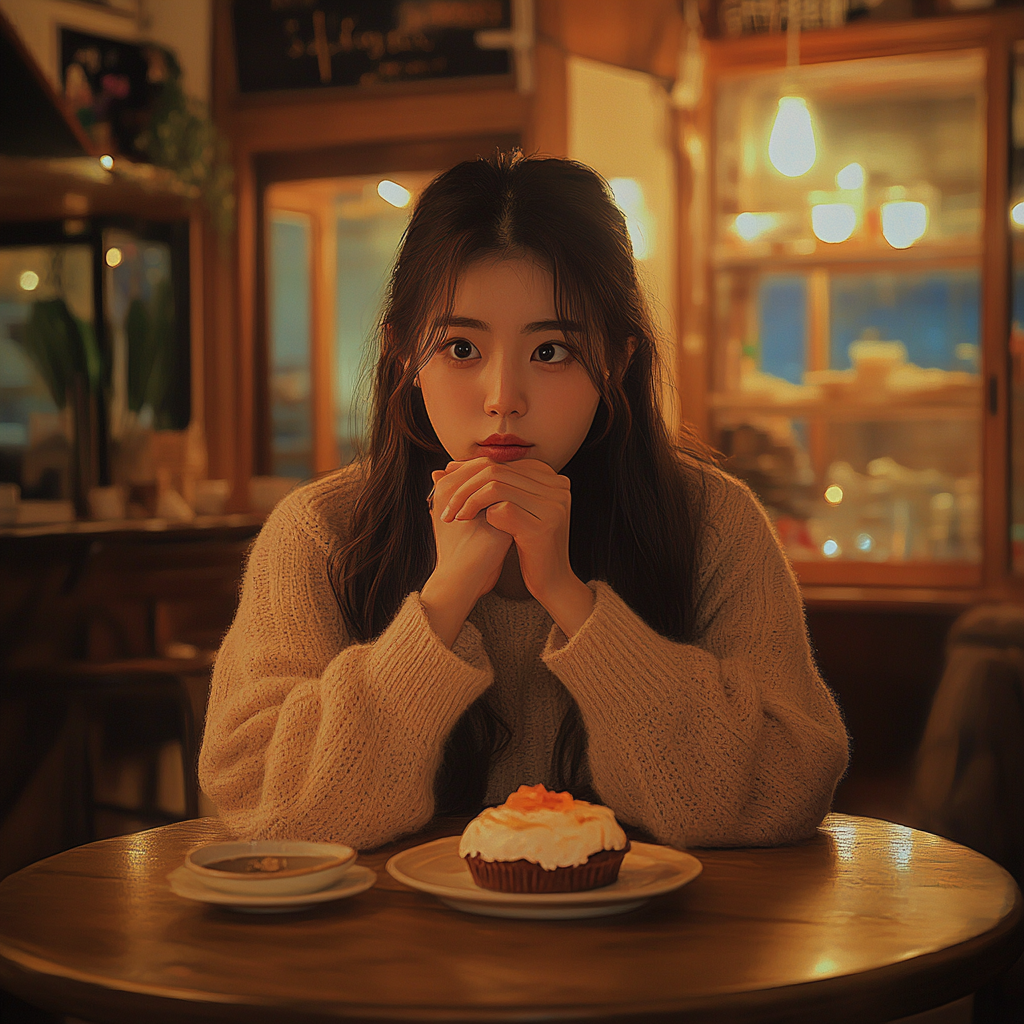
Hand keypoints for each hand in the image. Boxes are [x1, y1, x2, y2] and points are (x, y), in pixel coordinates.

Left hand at [437, 458, 583, 613]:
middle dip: (465, 485)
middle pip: (498, 471)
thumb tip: (446, 467)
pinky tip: (469, 524)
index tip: (449, 481)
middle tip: (447, 502)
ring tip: (455, 514)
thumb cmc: (529, 544)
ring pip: (495, 486)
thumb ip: (491, 485)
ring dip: (467, 499)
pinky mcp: (542, 527)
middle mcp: (558, 487)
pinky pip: (501, 509)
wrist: (552, 581)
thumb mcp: (512, 508)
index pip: (504, 462)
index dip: (472, 470)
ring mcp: (553, 506)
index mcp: (553, 478)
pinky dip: (480, 513)